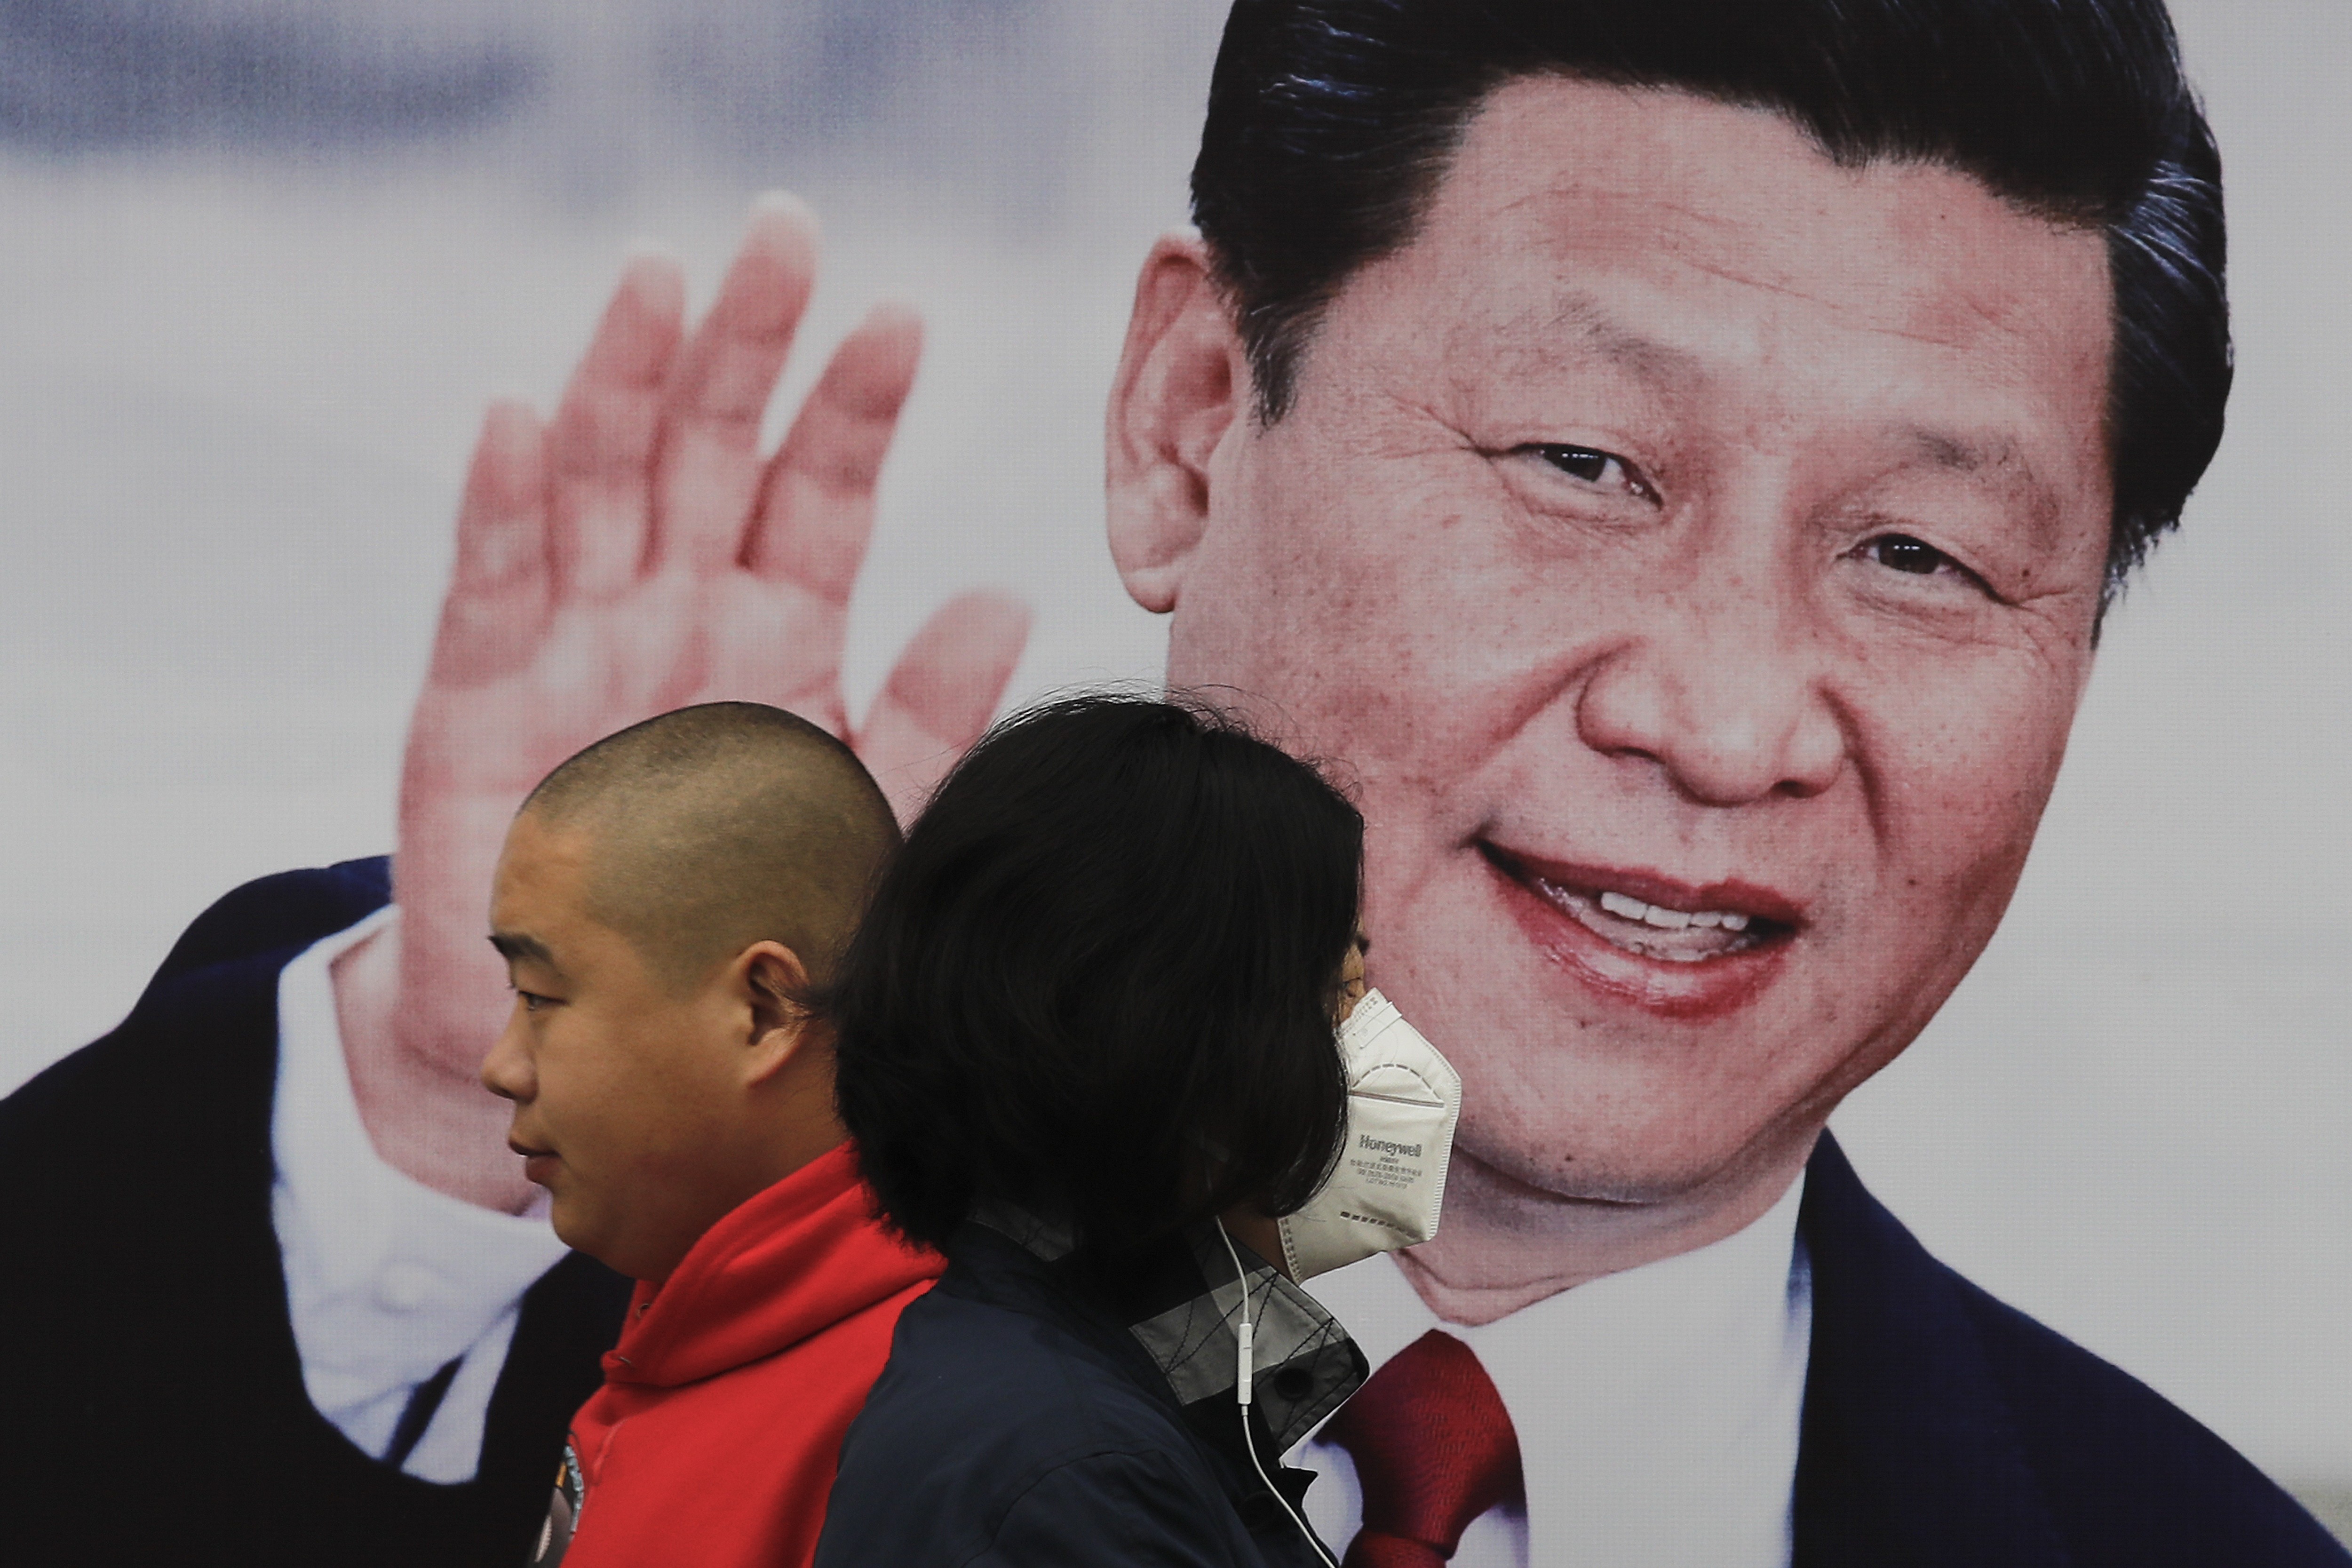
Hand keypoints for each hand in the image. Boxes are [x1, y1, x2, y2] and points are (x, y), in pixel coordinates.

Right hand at [337, 195, 1030, 1208]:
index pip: (821, 495)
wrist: (610, 1042)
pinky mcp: (473, 702)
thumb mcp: (854, 818)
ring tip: (658, 280)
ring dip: (623, 379)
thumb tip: (1004, 598)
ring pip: (599, 482)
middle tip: (783, 231)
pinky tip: (521, 417)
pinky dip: (504, 505)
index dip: (854, 407)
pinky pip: (491, 588)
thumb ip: (924, 717)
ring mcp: (571, 645)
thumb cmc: (739, 924)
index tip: (902, 319)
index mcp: (774, 634)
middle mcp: (675, 615)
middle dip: (744, 342)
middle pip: (711, 451)